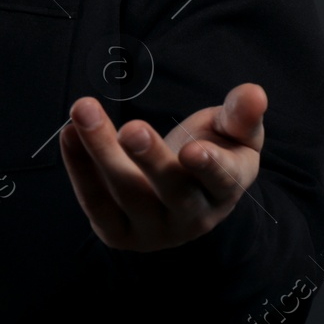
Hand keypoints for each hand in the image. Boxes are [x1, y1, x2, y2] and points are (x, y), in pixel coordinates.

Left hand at [59, 82, 265, 250]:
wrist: (179, 196)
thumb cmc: (212, 152)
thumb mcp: (233, 133)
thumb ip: (241, 114)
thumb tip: (254, 91)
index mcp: (225, 189)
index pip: (221, 180)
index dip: (208, 165)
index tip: (192, 147)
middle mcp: (192, 217)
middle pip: (171, 190)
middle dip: (150, 158)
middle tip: (131, 128)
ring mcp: (153, 230)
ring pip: (126, 193)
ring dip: (101, 151)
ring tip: (83, 111)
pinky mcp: (117, 232)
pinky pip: (94, 202)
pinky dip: (79, 166)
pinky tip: (69, 132)